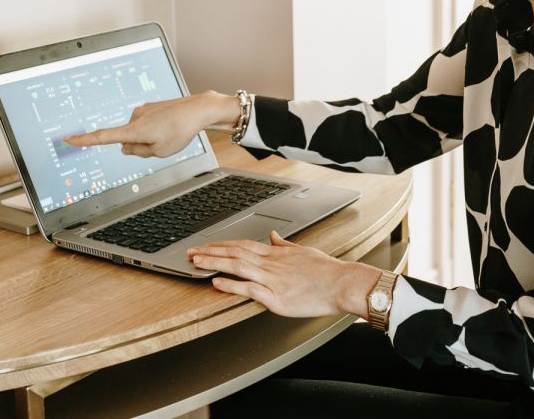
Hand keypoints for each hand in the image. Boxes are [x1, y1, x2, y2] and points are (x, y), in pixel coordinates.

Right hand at [62, 91, 237, 157]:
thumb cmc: (181, 131)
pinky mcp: (149, 107)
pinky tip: (171, 127)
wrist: (199, 109)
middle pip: (127, 141)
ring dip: (150, 138)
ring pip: (137, 134)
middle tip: (162, 144)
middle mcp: (134, 117)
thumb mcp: (160, 152)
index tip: (68, 139)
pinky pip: (146, 125)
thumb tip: (126, 148)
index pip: (103, 137)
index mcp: (134, 130)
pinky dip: (155, 130)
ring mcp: (141, 110)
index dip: (84, 140)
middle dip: (140, 147)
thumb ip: (139, 153)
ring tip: (170, 133)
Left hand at [188, 231, 381, 318]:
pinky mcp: (276, 297)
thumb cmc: (326, 271)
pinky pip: (248, 289)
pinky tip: (216, 283)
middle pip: (234, 253)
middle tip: (191, 252)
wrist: (342, 284)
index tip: (206, 244)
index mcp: (276, 253)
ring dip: (214, 263)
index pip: (242, 244)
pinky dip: (230, 285)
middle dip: (210, 252)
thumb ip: (285, 245)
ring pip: (237, 267)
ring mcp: (272, 280)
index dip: (221, 244)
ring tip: (196, 262)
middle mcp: (271, 264)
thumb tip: (273, 235)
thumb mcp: (303, 251)